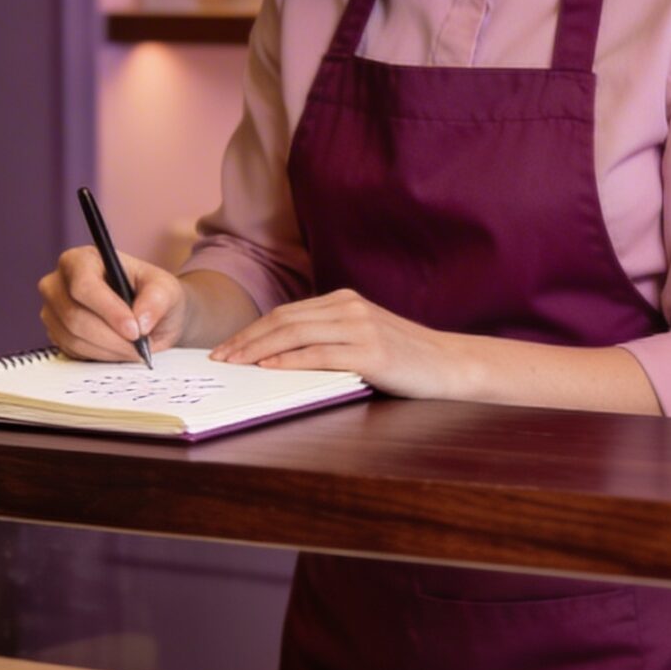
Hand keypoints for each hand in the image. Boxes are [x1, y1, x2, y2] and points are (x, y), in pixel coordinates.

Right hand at [38, 245, 188, 359]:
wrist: (148, 316)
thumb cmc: (153, 295)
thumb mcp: (166, 290)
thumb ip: (157, 300)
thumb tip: (140, 320)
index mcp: (82, 260)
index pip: (84, 285)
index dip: (108, 310)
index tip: (135, 330)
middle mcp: (58, 282)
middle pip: (74, 315)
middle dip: (111, 337)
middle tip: (139, 347)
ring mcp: (53, 310)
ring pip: (72, 338)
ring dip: (108, 349)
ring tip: (133, 349)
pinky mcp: (55, 334)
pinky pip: (72, 352)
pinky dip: (100, 357)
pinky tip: (118, 350)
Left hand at [211, 287, 470, 398]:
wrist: (450, 365)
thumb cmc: (404, 358)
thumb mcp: (363, 337)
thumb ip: (329, 337)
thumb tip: (278, 354)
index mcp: (344, 301)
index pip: (285, 313)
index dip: (251, 330)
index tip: (227, 347)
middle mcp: (349, 307)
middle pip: (283, 320)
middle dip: (246, 340)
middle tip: (220, 358)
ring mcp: (360, 327)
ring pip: (295, 334)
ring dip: (258, 350)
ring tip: (234, 364)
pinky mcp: (371, 352)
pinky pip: (320, 354)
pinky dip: (289, 360)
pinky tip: (269, 369)